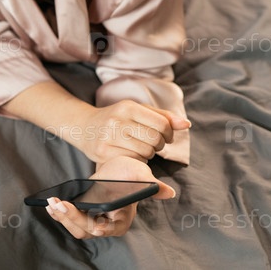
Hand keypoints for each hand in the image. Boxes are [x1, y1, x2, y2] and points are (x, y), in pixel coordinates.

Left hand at [45, 156, 175, 238]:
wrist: (115, 168)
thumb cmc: (130, 173)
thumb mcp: (140, 174)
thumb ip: (150, 184)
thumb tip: (168, 192)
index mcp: (123, 219)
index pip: (112, 228)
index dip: (103, 228)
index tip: (95, 226)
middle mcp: (107, 224)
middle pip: (88, 229)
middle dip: (72, 218)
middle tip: (59, 204)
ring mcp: (92, 220)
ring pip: (76, 227)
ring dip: (62, 217)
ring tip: (52, 204)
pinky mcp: (81, 213)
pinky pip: (68, 219)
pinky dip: (58, 213)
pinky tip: (50, 204)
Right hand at [72, 100, 190, 163]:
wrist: (83, 127)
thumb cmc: (115, 118)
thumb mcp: (136, 110)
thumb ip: (162, 116)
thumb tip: (187, 124)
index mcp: (127, 107)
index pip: (162, 124)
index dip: (169, 133)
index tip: (165, 136)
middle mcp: (117, 121)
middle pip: (155, 140)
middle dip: (159, 145)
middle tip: (151, 143)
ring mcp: (109, 137)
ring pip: (146, 153)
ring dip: (148, 154)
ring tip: (138, 148)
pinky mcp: (103, 153)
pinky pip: (133, 162)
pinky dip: (136, 161)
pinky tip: (129, 154)